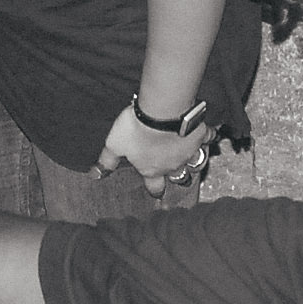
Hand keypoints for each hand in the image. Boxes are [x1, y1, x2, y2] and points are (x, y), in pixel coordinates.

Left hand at [94, 103, 213, 197]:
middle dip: (177, 177)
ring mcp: (188, 152)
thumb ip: (107, 160)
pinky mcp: (200, 135)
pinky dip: (206, 135)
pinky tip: (206, 131)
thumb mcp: (115, 144)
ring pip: (195, 161)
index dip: (154, 190)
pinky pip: (207, 137)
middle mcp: (172, 165)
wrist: (162, 111)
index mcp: (152, 169)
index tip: (156, 192)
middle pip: (178, 177)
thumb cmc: (136, 128)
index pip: (154, 186)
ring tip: (191, 155)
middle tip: (176, 176)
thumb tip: (95, 175)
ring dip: (193, 159)